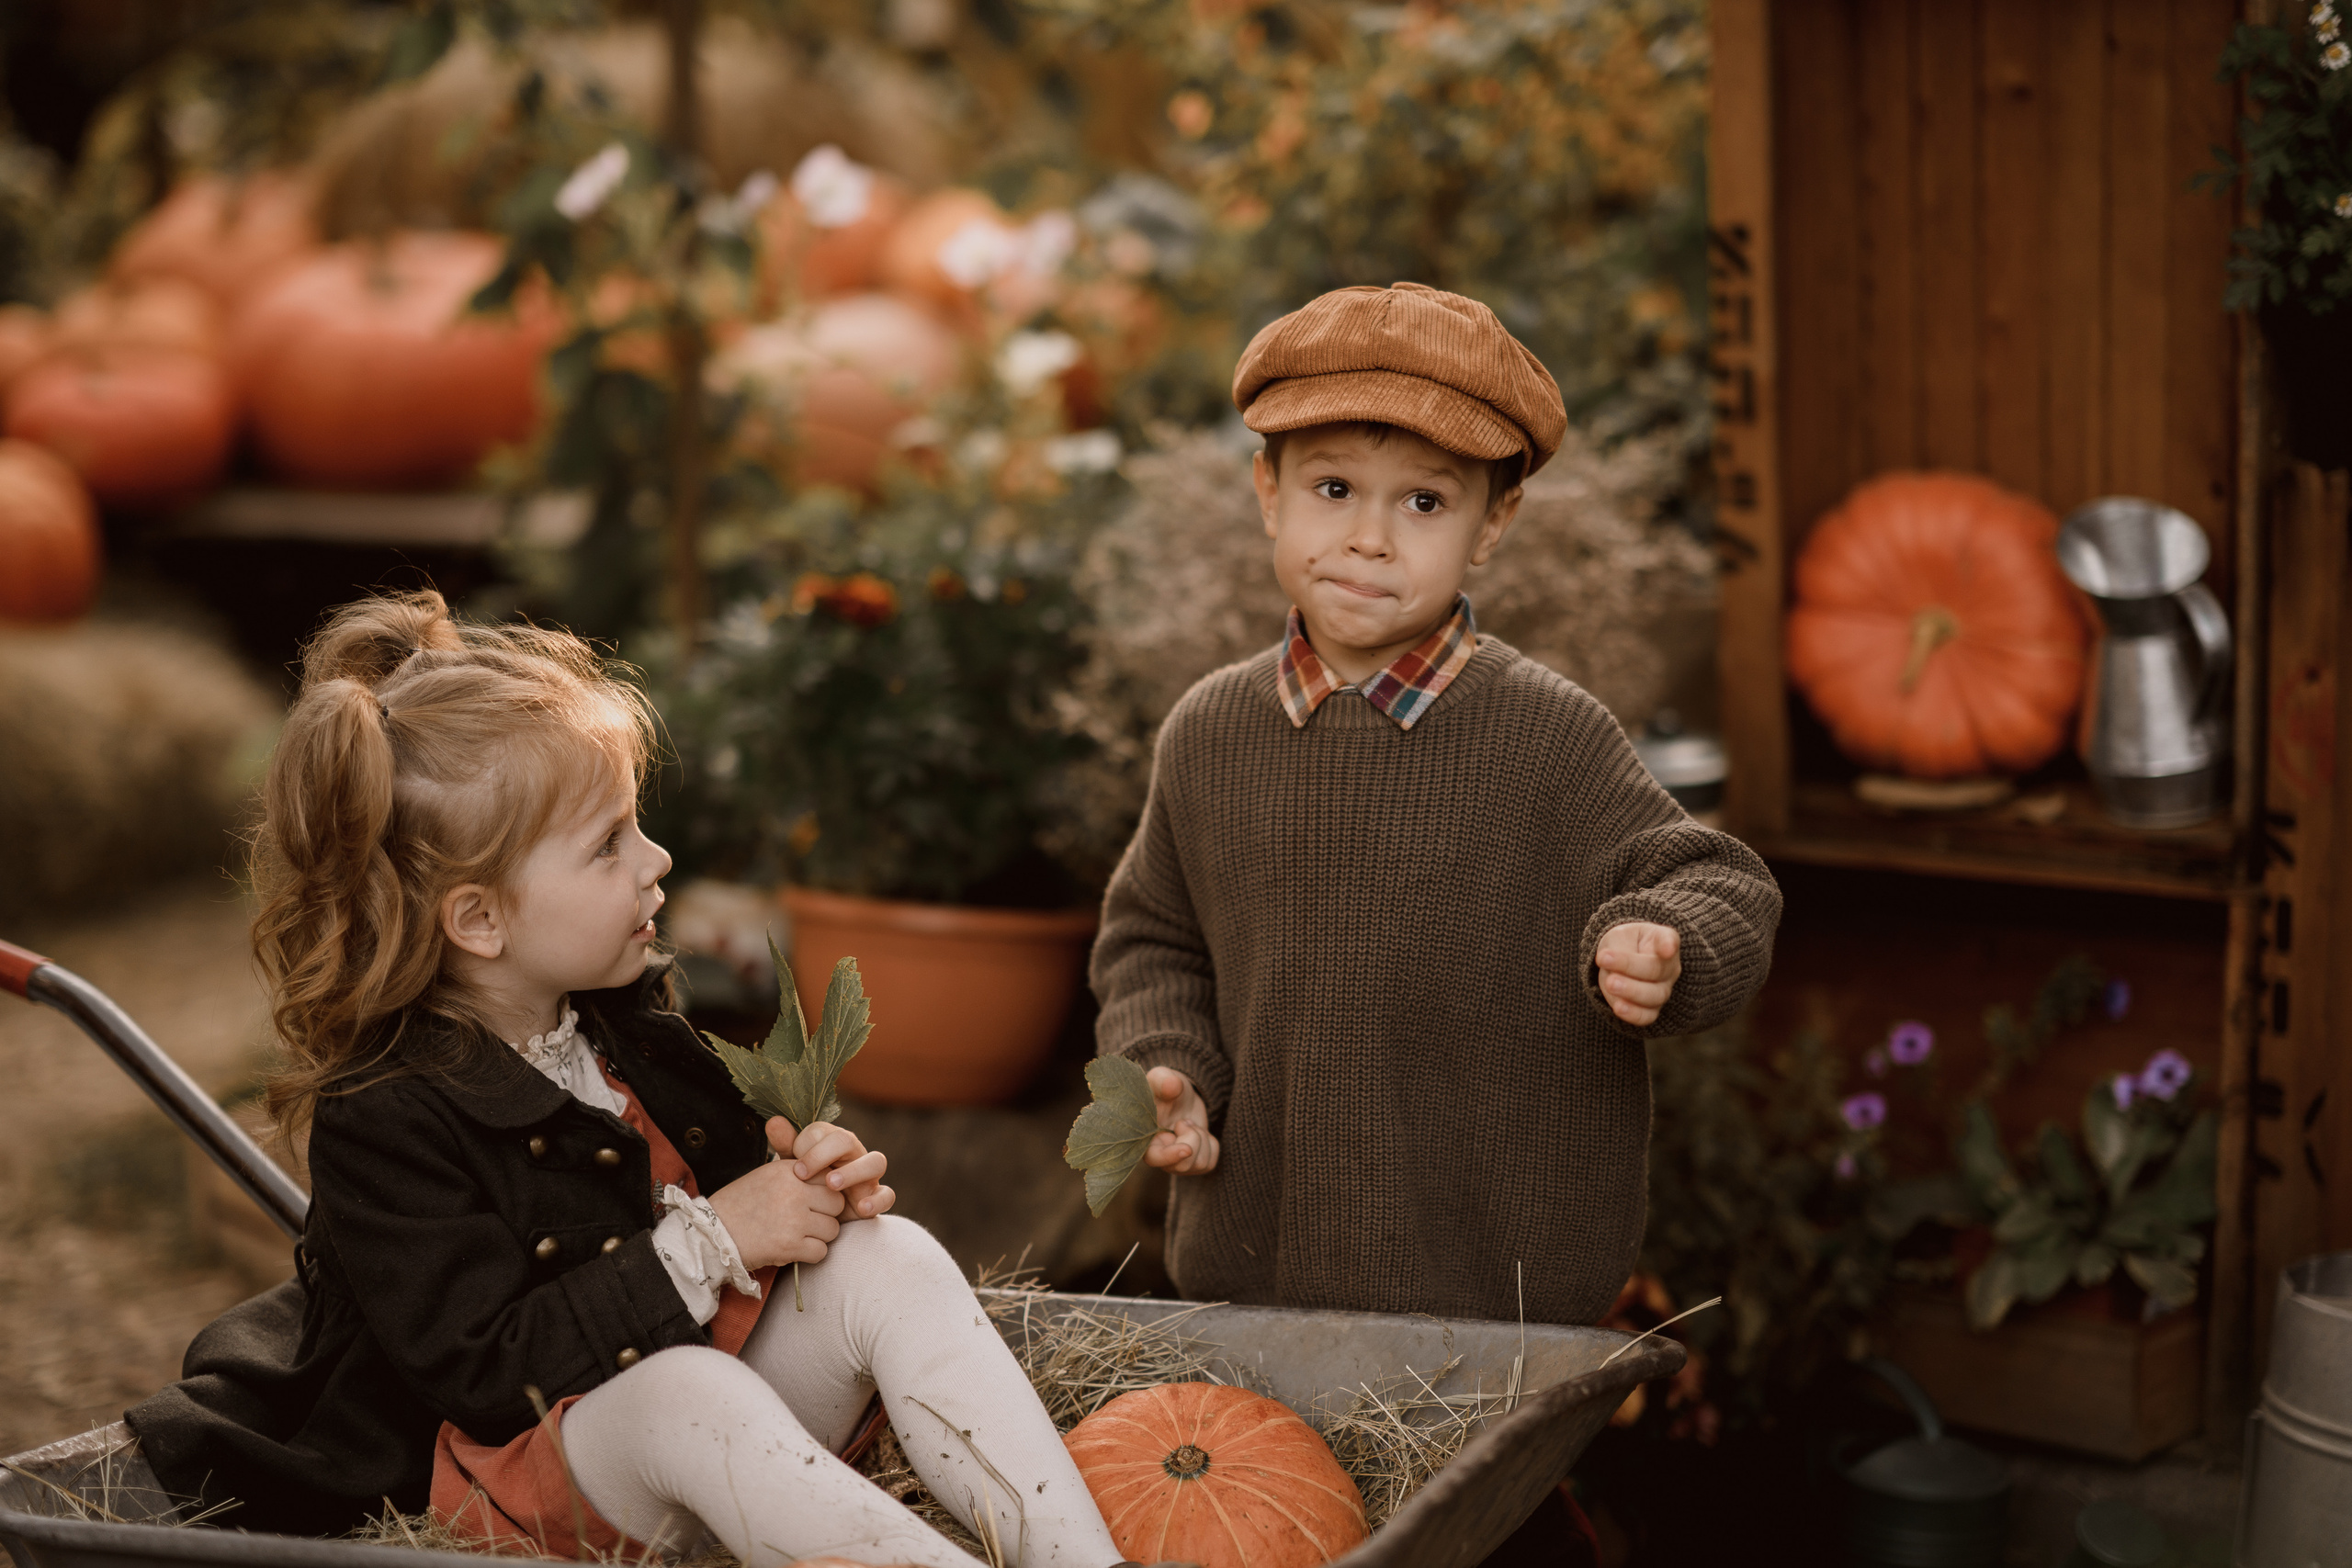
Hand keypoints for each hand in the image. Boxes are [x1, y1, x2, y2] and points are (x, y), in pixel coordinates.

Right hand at [706, 1154, 843, 1271]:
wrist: (711, 1234)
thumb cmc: (740, 1205)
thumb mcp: (767, 1176)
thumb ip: (798, 1175)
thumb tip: (832, 1180)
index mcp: (788, 1170)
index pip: (829, 1177)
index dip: (823, 1192)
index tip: (811, 1202)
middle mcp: (794, 1190)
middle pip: (836, 1203)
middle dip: (826, 1214)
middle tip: (807, 1221)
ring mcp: (793, 1218)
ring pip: (832, 1229)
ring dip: (819, 1236)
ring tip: (797, 1235)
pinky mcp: (789, 1245)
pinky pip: (821, 1251)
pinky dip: (810, 1255)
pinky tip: (793, 1250)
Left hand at [775, 1116, 894, 1220]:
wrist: (817, 1218)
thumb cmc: (806, 1187)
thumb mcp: (793, 1168)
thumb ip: (785, 1145)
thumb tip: (773, 1121)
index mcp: (830, 1141)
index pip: (822, 1131)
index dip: (806, 1146)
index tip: (793, 1168)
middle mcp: (853, 1153)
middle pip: (847, 1140)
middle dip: (824, 1154)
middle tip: (802, 1174)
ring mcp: (868, 1174)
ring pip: (875, 1162)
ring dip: (853, 1171)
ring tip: (831, 1185)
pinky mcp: (876, 1197)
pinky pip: (887, 1195)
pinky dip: (877, 1200)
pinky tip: (861, 1208)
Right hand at [1142, 1067, 1219, 1174]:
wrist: (1181, 1094)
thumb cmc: (1165, 1086)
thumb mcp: (1162, 1077)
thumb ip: (1163, 1080)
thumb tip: (1172, 1084)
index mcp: (1145, 1139)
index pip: (1154, 1159)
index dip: (1170, 1157)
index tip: (1186, 1148)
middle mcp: (1160, 1156)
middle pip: (1182, 1165)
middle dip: (1192, 1139)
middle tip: (1184, 1121)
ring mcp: (1178, 1162)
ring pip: (1199, 1165)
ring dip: (1202, 1139)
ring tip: (1190, 1124)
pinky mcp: (1194, 1162)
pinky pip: (1210, 1163)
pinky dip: (1211, 1145)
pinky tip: (1199, 1132)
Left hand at [1595, 922, 1680, 1026]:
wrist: (1619, 963)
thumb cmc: (1623, 944)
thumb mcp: (1618, 936)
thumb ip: (1620, 948)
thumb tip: (1616, 968)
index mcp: (1662, 940)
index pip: (1669, 940)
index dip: (1668, 945)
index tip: (1667, 950)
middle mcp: (1669, 966)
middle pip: (1656, 970)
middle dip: (1631, 968)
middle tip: (1611, 968)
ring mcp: (1663, 989)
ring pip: (1654, 995)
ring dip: (1631, 991)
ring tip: (1611, 984)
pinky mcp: (1651, 1009)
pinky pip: (1647, 1016)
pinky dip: (1633, 1013)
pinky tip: (1618, 1008)